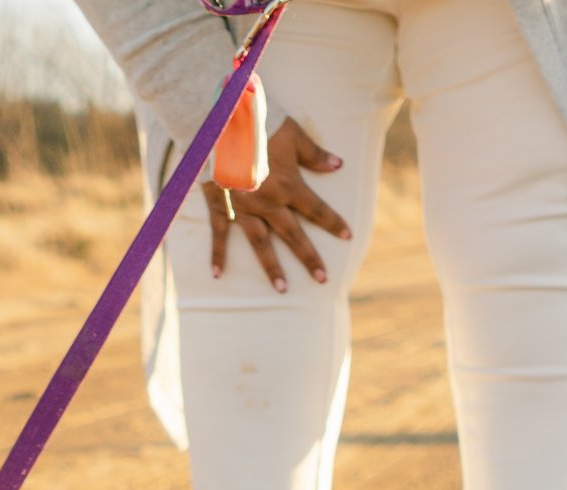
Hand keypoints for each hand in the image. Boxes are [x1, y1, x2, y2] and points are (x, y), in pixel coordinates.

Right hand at [203, 116, 350, 290]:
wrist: (220, 123)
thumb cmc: (259, 125)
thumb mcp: (293, 135)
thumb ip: (314, 154)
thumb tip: (338, 165)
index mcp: (288, 186)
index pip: (316, 209)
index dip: (333, 223)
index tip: (349, 237)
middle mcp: (268, 203)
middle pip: (293, 235)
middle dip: (309, 258)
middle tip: (322, 279)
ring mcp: (243, 208)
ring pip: (261, 244)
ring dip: (272, 267)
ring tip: (282, 289)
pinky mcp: (220, 206)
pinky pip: (220, 234)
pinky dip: (217, 254)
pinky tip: (217, 274)